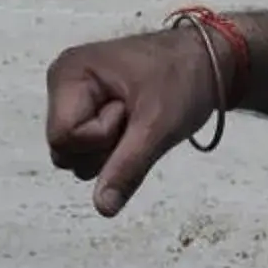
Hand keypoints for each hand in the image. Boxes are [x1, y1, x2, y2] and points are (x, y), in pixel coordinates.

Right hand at [45, 26, 219, 215]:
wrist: (205, 59)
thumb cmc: (182, 78)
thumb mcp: (158, 126)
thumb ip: (127, 168)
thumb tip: (103, 207)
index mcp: (69, 73)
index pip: (63, 137)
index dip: (100, 138)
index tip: (131, 112)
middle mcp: (62, 82)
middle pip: (64, 149)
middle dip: (106, 146)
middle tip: (137, 114)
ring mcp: (73, 94)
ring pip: (75, 153)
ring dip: (111, 147)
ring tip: (137, 115)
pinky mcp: (87, 105)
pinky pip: (88, 146)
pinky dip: (113, 143)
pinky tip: (132, 121)